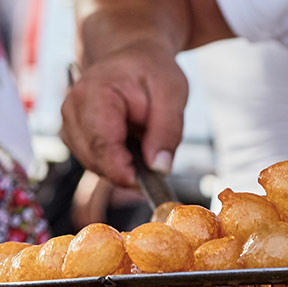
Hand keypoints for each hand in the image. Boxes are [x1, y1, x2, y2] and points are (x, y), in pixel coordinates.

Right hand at [61, 39, 187, 186]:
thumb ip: (167, 132)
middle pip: (95, 160)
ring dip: (122, 169)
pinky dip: (116, 165)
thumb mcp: (172, 95)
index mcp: (95, 93)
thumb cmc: (152, 72)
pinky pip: (95, 163)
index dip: (123, 172)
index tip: (145, 184)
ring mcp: (71, 124)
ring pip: (94, 165)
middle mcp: (74, 109)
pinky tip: (133, 153)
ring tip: (146, 152)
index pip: (101, 145)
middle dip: (126, 173)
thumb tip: (159, 168)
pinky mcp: (77, 136)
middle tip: (155, 171)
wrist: (135, 59)